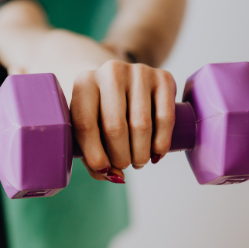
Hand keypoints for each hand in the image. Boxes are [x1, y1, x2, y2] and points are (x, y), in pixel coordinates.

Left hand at [70, 60, 176, 182]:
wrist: (120, 79)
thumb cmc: (99, 109)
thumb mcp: (87, 126)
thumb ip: (92, 156)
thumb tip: (115, 175)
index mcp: (83, 82)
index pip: (86, 123)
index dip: (94, 153)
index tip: (104, 168)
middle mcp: (110, 71)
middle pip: (115, 126)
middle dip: (121, 156)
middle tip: (124, 165)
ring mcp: (138, 72)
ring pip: (141, 124)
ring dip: (141, 153)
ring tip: (139, 161)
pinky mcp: (163, 77)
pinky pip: (165, 117)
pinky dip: (161, 142)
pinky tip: (156, 153)